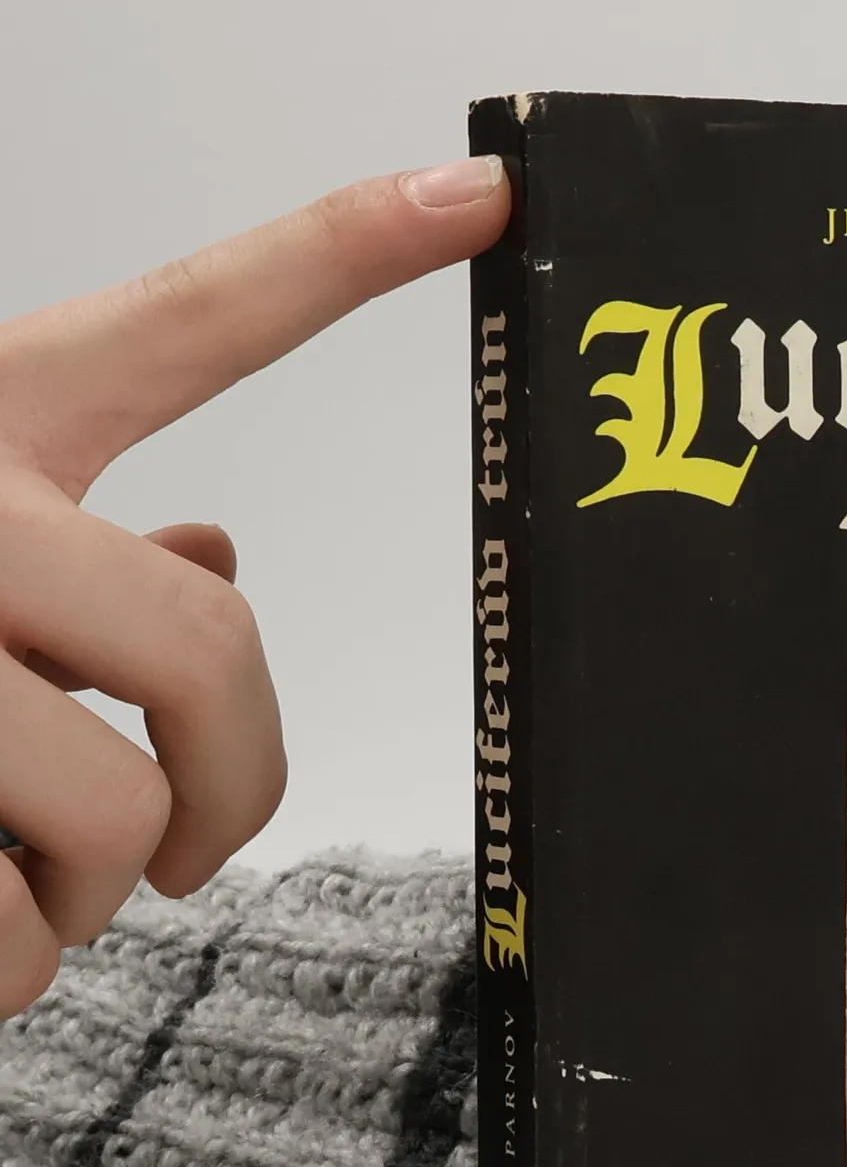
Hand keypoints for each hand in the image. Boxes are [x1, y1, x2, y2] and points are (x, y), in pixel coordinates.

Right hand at [0, 156, 510, 1016]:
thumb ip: (71, 542)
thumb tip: (219, 541)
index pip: (188, 321)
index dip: (342, 251)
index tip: (480, 198)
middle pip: (212, 642)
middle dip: (234, 785)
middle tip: (192, 849)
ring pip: (104, 813)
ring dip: (82, 894)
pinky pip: (10, 933)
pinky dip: (7, 967)